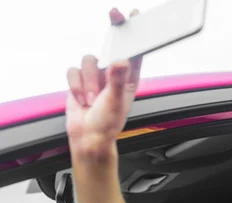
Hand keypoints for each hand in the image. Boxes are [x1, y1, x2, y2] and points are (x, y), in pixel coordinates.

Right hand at [66, 8, 141, 154]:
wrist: (88, 137)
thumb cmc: (107, 124)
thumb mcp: (115, 102)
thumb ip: (117, 81)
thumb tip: (121, 62)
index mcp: (129, 79)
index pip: (135, 51)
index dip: (135, 32)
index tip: (136, 15)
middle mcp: (113, 74)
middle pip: (112, 45)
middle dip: (113, 32)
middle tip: (115, 13)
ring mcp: (96, 76)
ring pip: (89, 60)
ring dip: (88, 82)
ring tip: (92, 100)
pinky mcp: (79, 80)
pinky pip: (73, 71)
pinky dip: (75, 86)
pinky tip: (81, 100)